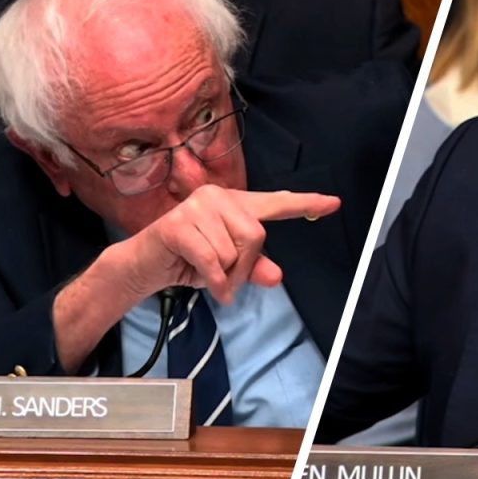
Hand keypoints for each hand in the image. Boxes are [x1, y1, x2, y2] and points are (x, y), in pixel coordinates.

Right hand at [126, 186, 340, 303]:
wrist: (144, 266)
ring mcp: (196, 207)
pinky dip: (212, 281)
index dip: (306, 204)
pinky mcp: (178, 224)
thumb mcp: (228, 269)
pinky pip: (212, 260)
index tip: (333, 203)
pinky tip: (200, 281)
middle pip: (256, 235)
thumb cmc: (188, 261)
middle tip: (225, 278)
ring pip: (233, 251)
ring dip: (223, 275)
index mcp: (235, 203)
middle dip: (243, 266)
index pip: (276, 203)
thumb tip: (275, 274)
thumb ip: (254, 267)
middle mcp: (217, 197)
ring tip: (205, 273)